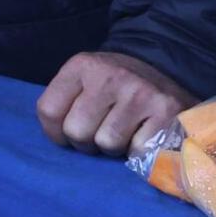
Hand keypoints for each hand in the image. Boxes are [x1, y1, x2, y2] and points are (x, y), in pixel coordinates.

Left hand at [36, 51, 195, 156]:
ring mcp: (139, 92)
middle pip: (77, 132)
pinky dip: (138, 150)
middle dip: (86, 142)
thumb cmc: (113, 86)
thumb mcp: (82, 80)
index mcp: (81, 66)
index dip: (55, 132)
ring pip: (108, 143)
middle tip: (100, 132)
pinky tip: (143, 133)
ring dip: (113, 147)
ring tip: (122, 132)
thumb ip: (63, 104)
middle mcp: (109, 75)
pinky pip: (137, 150)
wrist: (163, 69)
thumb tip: (58, 139)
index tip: (67, 133)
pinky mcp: (166, 110)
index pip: (49, 110)